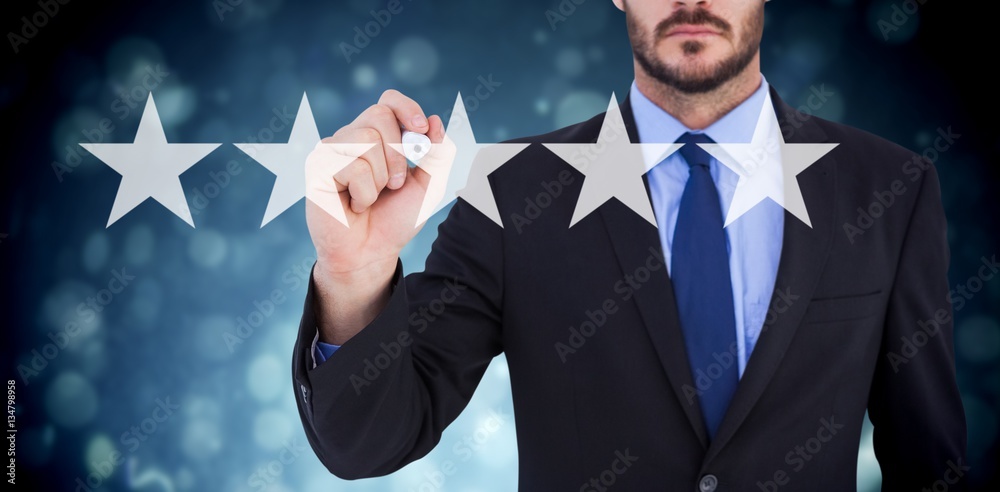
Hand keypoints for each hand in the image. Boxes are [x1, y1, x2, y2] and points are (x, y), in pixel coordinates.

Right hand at [304, 90, 453, 341]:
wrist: (372, 253)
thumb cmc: (395, 219)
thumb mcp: (428, 186)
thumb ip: (438, 154)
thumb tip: (434, 119)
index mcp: (377, 136)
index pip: (388, 101)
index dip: (406, 108)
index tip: (422, 129)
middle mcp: (351, 138)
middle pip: (379, 115)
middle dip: (398, 153)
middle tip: (395, 184)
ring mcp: (331, 151)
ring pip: (366, 140)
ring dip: (381, 178)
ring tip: (370, 197)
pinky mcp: (317, 168)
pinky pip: (352, 166)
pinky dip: (364, 193)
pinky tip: (354, 205)